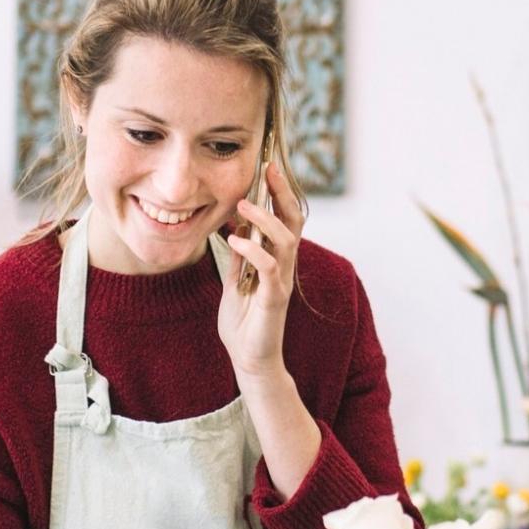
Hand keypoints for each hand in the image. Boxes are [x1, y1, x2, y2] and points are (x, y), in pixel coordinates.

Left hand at [218, 160, 303, 379]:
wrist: (249, 360)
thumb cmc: (243, 323)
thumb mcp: (236, 281)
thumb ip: (240, 257)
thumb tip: (235, 228)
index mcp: (276, 260)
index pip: (284, 219)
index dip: (278, 193)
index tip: (267, 168)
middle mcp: (284, 267)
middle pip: (293, 222)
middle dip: (282, 194)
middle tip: (268, 169)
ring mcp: (281, 282)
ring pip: (286, 240)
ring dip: (265, 219)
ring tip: (243, 205)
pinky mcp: (274, 300)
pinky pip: (270, 268)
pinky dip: (254, 251)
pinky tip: (237, 242)